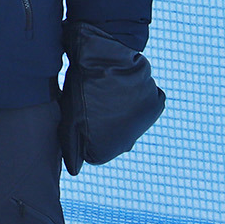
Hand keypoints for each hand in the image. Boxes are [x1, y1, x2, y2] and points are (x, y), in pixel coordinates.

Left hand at [60, 21, 165, 175]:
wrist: (106, 53)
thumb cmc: (80, 85)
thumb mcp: (68, 116)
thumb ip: (71, 145)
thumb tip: (74, 170)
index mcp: (104, 150)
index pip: (93, 153)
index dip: (83, 134)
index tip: (79, 116)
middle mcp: (128, 143)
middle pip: (112, 138)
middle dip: (102, 124)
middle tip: (91, 101)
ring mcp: (143, 124)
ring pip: (127, 122)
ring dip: (118, 111)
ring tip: (105, 91)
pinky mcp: (156, 104)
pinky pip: (141, 107)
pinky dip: (133, 98)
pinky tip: (121, 86)